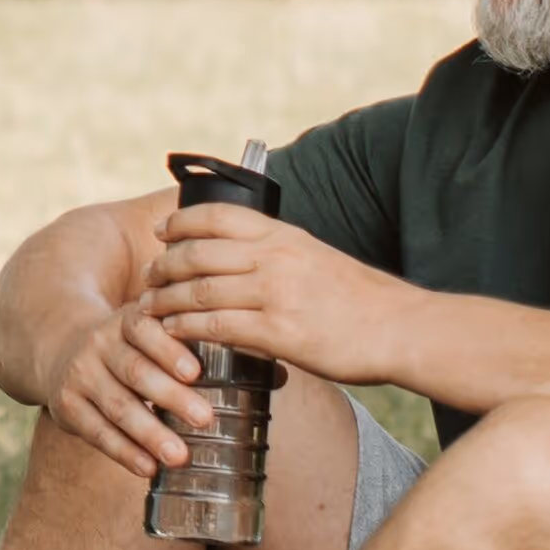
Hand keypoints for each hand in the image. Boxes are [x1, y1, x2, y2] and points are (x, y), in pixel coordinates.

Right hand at [44, 280, 231, 485]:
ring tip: (180, 456)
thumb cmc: (135, 347)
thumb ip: (212, 349)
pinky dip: (122, 452)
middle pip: (135, 370)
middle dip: (170, 397)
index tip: (196, 371)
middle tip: (205, 419)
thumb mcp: (161, 334)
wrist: (61, 349)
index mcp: (128, 319)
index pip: (146, 329)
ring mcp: (80, 374)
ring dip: (148, 433)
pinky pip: (96, 432)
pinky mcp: (66, 405)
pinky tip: (148, 469)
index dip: (169, 349)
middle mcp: (99, 343)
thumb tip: (281, 374)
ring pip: (117, 405)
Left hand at [134, 203, 413, 398]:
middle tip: (147, 276)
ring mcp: (274, 294)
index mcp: (284, 236)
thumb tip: (254, 264)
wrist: (402, 328)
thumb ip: (283, 258)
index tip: (162, 230)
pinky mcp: (277, 332)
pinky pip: (216, 325)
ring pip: (200, 289)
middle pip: (198, 251)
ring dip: (166, 300)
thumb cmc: (366, 301)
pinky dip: (187, 328)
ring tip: (148, 309)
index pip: (219, 215)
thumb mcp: (320, 259)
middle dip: (164, 264)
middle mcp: (275, 258)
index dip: (182, 221)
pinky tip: (173, 334)